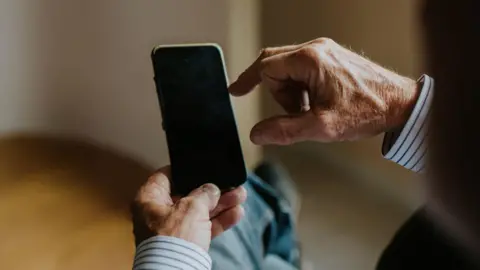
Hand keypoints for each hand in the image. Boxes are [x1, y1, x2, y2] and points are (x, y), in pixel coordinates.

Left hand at [131, 166, 246, 250]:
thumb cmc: (174, 239)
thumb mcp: (192, 207)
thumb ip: (204, 193)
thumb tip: (211, 189)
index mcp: (149, 199)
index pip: (166, 176)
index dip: (185, 170)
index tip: (202, 166)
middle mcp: (157, 213)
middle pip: (188, 195)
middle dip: (213, 190)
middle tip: (231, 184)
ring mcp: (171, 230)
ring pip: (199, 212)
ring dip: (221, 204)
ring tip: (240, 196)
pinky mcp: (185, 244)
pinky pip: (203, 228)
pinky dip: (219, 221)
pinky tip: (236, 213)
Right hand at [229, 38, 419, 144]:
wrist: (401, 103)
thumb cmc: (367, 111)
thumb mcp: (322, 127)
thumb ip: (285, 131)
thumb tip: (257, 133)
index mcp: (310, 60)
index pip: (266, 67)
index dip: (248, 81)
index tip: (235, 92)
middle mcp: (316, 49)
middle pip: (275, 66)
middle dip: (279, 94)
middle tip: (296, 113)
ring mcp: (325, 51)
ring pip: (289, 70)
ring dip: (293, 94)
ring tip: (314, 111)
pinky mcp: (332, 57)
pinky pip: (304, 70)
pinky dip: (303, 89)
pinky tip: (319, 103)